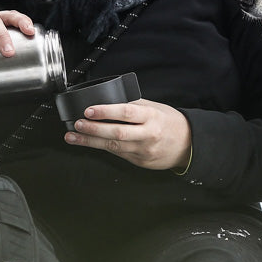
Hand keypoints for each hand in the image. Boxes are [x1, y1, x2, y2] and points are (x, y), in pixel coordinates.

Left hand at [65, 100, 192, 171]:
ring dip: (90, 142)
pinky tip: (88, 144)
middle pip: (117, 133)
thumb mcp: (155, 108)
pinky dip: (101, 148)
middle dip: (94, 129)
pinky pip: (118, 154)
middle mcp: (147, 134)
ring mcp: (143, 150)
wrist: (188, 145)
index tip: (89, 110)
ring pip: (113, 146)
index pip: (126, 113)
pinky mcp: (139, 161)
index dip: (106, 112)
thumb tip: (108, 100)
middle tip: (78, 124)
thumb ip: (134, 105)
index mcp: (151, 116)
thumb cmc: (170, 123)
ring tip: (73, 136)